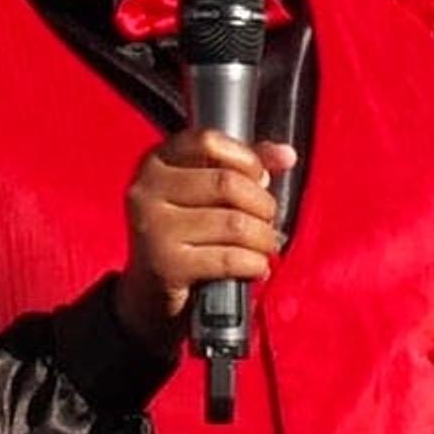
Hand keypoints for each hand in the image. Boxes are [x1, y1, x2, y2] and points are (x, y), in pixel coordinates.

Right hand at [116, 129, 292, 345]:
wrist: (150, 292)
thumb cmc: (186, 233)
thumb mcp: (205, 193)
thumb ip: (243, 166)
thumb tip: (287, 154)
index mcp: (156, 163)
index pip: (208, 141)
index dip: (246, 159)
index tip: (260, 178)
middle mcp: (147, 191)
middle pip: (227, 183)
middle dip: (262, 205)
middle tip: (267, 220)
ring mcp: (154, 229)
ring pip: (234, 223)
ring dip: (263, 239)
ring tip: (265, 246)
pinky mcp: (166, 266)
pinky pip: (230, 258)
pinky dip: (254, 264)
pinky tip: (255, 267)